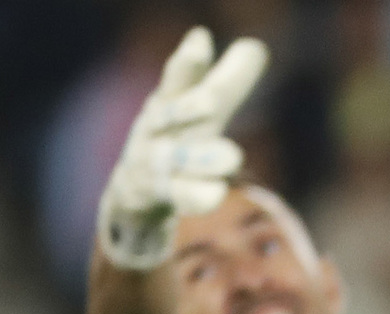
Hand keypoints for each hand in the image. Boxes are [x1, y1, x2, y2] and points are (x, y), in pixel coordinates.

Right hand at [95, 28, 268, 271]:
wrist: (134, 190)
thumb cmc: (175, 138)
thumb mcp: (199, 110)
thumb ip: (226, 82)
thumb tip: (255, 46)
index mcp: (169, 102)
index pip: (177, 79)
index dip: (187, 62)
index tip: (200, 41)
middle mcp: (158, 129)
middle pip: (170, 114)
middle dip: (187, 107)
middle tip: (210, 103)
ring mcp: (154, 163)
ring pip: (176, 159)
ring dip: (201, 158)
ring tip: (232, 157)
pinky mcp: (157, 195)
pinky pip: (178, 195)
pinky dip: (196, 195)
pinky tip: (216, 194)